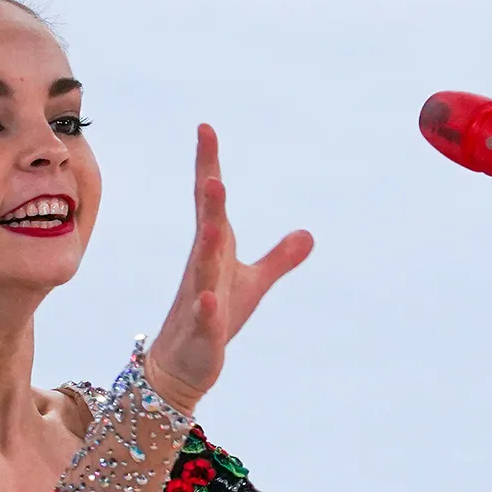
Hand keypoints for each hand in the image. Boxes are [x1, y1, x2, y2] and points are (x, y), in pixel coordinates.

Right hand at [144, 125, 314, 414]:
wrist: (183, 363)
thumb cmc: (216, 316)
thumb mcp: (254, 284)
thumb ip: (279, 258)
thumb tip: (308, 234)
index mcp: (214, 251)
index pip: (211, 203)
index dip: (209, 165)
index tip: (206, 128)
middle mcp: (203, 267)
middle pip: (206, 226)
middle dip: (209, 200)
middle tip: (211, 171)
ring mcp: (199, 298)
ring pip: (203, 268)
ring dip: (209, 246)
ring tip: (215, 223)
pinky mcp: (203, 331)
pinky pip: (204, 317)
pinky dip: (207, 307)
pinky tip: (210, 299)